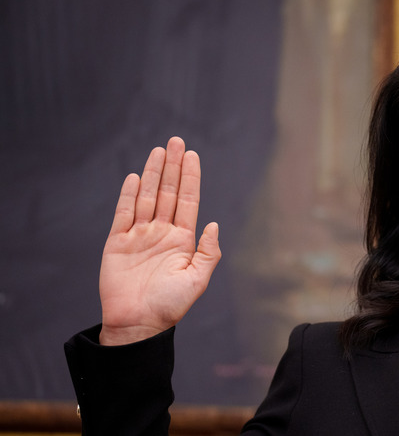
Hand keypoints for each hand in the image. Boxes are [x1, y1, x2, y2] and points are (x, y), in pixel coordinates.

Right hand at [98, 137, 220, 344]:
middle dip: (172, 167)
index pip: (188, 201)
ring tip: (159, 150)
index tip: (192, 155)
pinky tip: (136, 177)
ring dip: (153, 174)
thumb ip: (208, 252)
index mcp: (183, 240)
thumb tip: (214, 224)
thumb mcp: (197, 280)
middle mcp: (162, 233)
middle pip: (168, 193)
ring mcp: (139, 236)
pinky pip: (123, 213)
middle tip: (176, 141)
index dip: (191, 178)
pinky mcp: (117, 242)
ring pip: (147, 197)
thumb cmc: (169, 306)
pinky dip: (129, 195)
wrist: (137, 324)